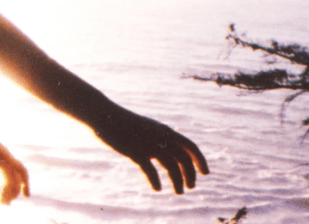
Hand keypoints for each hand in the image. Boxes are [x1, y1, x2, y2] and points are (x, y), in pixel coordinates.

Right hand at [92, 105, 208, 194]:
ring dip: (178, 182)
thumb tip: (166, 149)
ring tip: (178, 192)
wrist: (104, 115)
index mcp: (164, 130)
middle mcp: (160, 137)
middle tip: (190, 187)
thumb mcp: (145, 127)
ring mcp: (148, 144)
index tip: (205, 173)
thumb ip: (157, 136)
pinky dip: (156, 181)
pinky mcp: (135, 151)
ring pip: (171, 167)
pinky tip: (157, 188)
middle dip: (190, 175)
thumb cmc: (123, 122)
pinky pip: (150, 171)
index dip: (200, 160)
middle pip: (184, 159)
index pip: (190, 146)